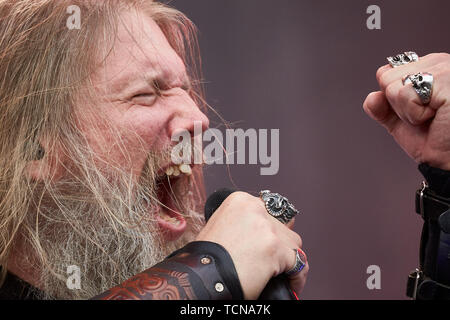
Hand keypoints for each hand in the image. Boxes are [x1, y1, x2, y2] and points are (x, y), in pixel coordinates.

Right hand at [195, 191, 307, 299]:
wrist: (201, 277)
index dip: (271, 231)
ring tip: (282, 273)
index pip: (268, 212)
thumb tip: (259, 233)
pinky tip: (289, 283)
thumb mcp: (219, 227)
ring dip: (288, 259)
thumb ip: (242, 223)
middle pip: (283, 226)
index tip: (271, 243)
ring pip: (293, 243)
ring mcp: (267, 228)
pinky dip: (296, 276)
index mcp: (240, 200)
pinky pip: (299, 263)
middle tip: (274, 261)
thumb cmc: (205, 258)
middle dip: (280, 245)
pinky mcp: (276, 249)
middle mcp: (255, 209)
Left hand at [363, 53, 449, 169]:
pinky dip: (415, 114)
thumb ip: (381, 107)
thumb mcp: (399, 121)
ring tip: (432, 116)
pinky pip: (405, 96)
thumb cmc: (434, 139)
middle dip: (399, 105)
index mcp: (428, 65)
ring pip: (393, 88)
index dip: (394, 100)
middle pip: (386, 78)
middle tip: (426, 116)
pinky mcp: (446, 81)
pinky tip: (437, 116)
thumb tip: (372, 97)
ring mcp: (444, 69)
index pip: (386, 73)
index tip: (418, 110)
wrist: (448, 159)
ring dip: (408, 111)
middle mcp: (438, 62)